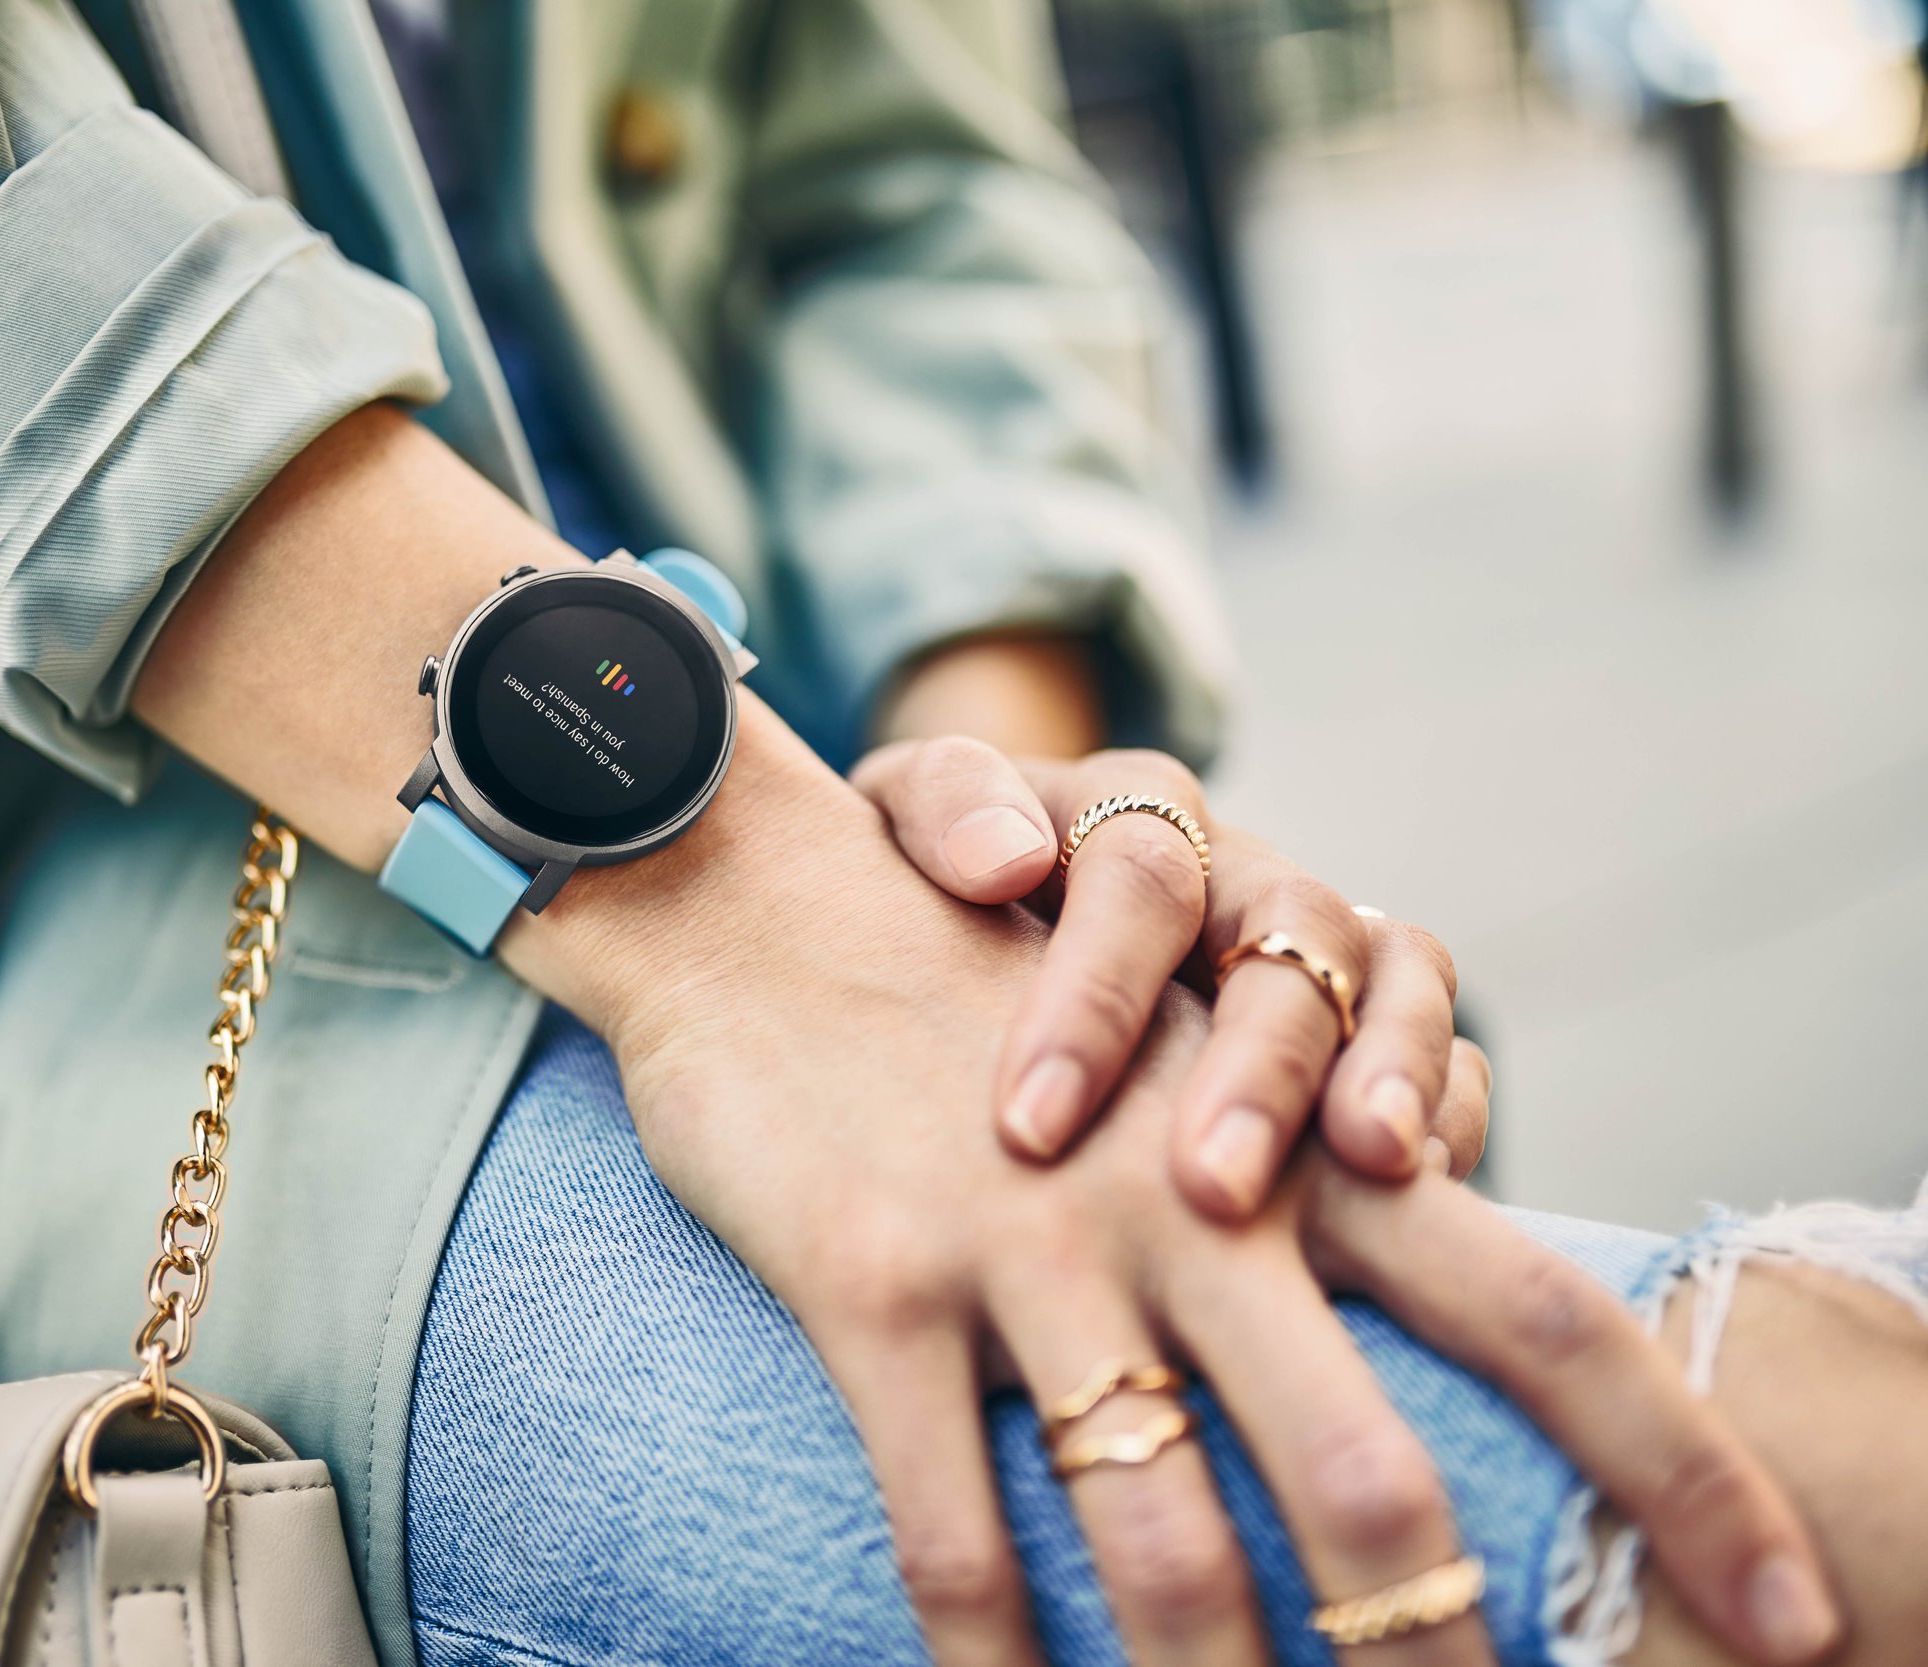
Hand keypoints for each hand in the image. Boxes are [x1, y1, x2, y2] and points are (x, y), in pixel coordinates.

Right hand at [606, 869, 1831, 1666]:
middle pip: (1372, 1476)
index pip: (1542, 1310)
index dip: (1683, 1473)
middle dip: (1440, 1656)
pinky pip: (953, 1535)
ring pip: (1166, 1547)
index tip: (1795, 1624)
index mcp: (1293, 1150)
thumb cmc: (981, 1001)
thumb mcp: (1173, 1067)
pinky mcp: (876, 1290)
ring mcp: (1029, 1250)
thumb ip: (1306, 1194)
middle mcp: (1188, 1206)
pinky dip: (996, 1665)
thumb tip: (1432, 1331)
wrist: (762, 902)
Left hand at [850, 737, 1485, 1215]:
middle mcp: (1242, 867)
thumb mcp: (899, 823)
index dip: (1094, 998)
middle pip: (1295, 923)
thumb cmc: (921, 886)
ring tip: (1376, 1169)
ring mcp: (1319, 949)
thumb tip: (1004, 861)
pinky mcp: (1372, 1033)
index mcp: (1128, 809)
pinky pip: (1446, 1055)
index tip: (1029, 1125)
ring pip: (1398, 972)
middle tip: (1213, 1184)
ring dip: (1392, 1068)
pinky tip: (1416, 1203)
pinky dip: (1447, 1114)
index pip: (1139, 869)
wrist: (964, 914)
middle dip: (1259, 1060)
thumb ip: (943, 811)